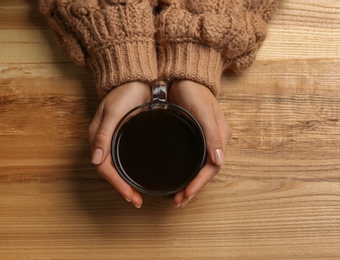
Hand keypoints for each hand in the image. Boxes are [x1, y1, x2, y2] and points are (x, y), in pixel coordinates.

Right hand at [88, 81, 150, 207]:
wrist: (137, 79)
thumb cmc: (125, 93)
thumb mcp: (114, 112)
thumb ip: (104, 134)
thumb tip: (95, 159)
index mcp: (97, 137)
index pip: (104, 167)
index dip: (116, 184)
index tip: (130, 195)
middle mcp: (104, 141)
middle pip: (110, 171)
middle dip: (122, 188)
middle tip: (137, 200)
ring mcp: (114, 140)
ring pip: (117, 167)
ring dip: (125, 183)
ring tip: (138, 195)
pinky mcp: (125, 137)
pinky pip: (124, 159)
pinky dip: (130, 171)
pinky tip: (139, 176)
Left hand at [169, 80, 230, 207]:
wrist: (183, 78)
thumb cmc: (194, 93)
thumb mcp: (204, 112)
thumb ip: (212, 134)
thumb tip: (219, 160)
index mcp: (219, 138)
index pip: (211, 168)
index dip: (199, 184)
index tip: (185, 195)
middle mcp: (213, 142)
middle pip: (205, 172)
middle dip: (193, 189)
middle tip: (178, 202)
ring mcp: (202, 140)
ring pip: (197, 168)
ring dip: (188, 184)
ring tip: (176, 197)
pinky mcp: (191, 137)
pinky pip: (190, 159)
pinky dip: (184, 172)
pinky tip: (175, 177)